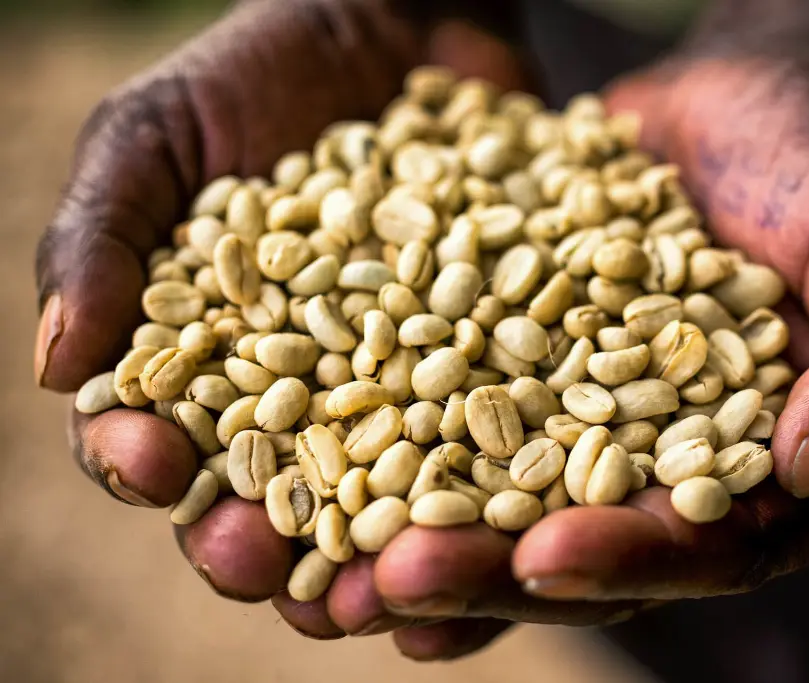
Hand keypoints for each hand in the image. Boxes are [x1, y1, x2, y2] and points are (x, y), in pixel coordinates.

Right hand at [35, 0, 533, 657]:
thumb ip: (99, 240)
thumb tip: (58, 369)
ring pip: (392, 507)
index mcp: (213, 367)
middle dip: (263, 542)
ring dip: (381, 556)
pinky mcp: (501, 370)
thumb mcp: (157, 135)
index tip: (155, 464)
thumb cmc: (259, 72)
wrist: (397, 22)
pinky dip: (500, 489)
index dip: (147, 466)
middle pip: (279, 503)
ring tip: (386, 579)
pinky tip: (503, 518)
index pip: (165, 443)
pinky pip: (506, 444)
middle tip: (264, 561)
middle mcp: (312, 400)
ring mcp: (412, 393)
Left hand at [343, 52, 808, 636]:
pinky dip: (383, 435)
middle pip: (571, 547)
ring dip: (411, 533)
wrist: (749, 99)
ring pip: (492, 499)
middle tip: (392, 582)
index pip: (695, 552)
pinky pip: (444, 410)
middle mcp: (659, 473)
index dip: (625, 561)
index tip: (548, 558)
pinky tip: (312, 461)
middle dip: (485, 571)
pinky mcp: (512, 362)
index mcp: (762, 481)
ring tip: (326, 564)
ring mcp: (578, 422)